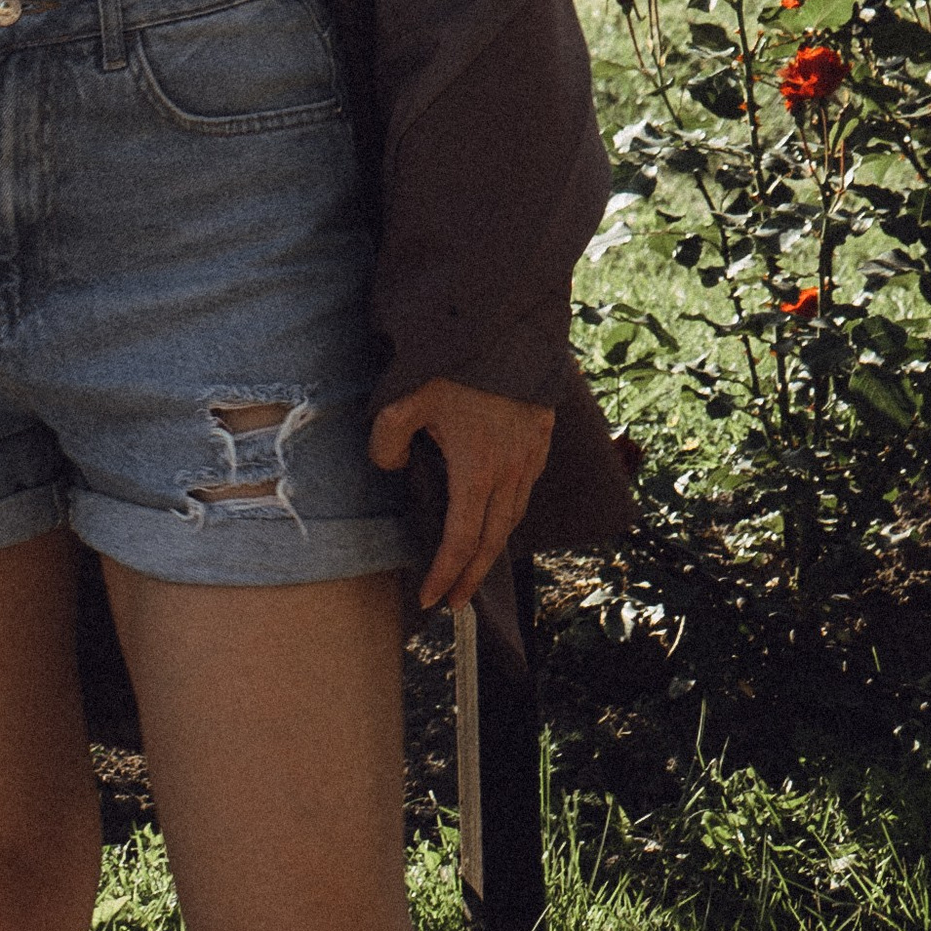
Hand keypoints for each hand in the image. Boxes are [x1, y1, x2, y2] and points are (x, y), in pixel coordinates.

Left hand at [369, 376, 553, 613]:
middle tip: (455, 603)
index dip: (446, 573)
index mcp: (477, 468)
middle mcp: (510, 470)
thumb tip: (391, 466)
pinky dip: (510, 513)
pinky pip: (526, 489)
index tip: (432, 599)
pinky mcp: (541, 438)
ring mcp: (531, 455)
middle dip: (472, 576)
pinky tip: (498, 513)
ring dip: (492, 547)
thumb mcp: (408, 394)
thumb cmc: (456, 360)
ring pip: (513, 516)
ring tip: (474, 565)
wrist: (508, 326)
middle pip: (492, 540)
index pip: (461, 539)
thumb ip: (389, 437)